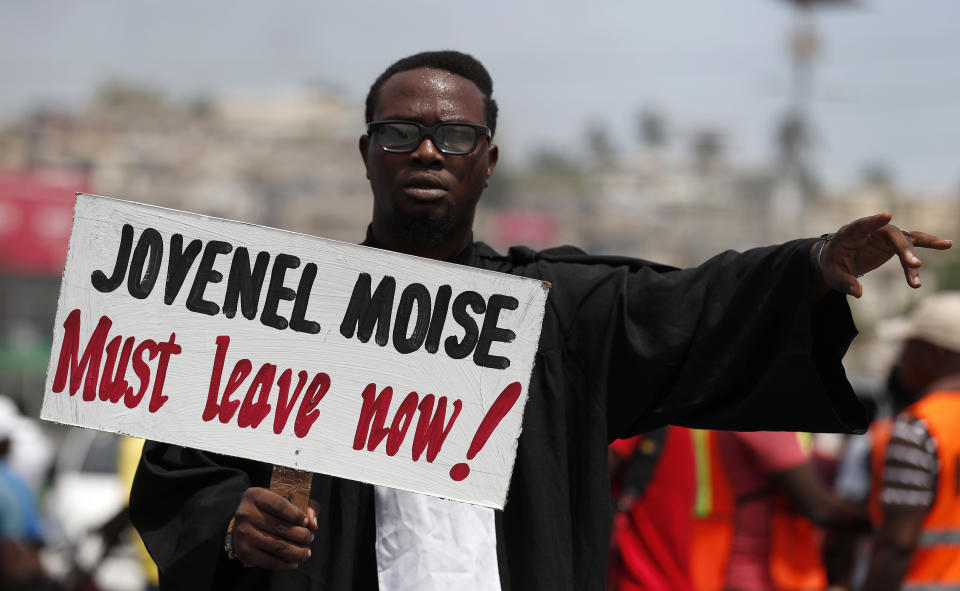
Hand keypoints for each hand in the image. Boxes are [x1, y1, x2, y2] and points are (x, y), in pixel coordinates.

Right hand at [230, 487, 318, 569]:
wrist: (243, 524)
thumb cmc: (270, 510)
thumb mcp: (284, 500)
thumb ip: (304, 507)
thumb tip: (313, 524)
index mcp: (256, 496)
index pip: (280, 505)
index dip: (297, 515)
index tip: (306, 522)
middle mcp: (246, 514)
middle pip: (280, 528)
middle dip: (301, 535)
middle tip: (310, 538)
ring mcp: (243, 534)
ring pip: (277, 546)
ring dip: (297, 552)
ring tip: (306, 552)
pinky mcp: (244, 552)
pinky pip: (269, 561)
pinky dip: (285, 564)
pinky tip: (294, 562)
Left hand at [818, 212, 951, 297]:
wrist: (838, 259)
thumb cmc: (832, 265)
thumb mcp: (832, 275)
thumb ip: (843, 283)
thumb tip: (858, 293)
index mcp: (850, 234)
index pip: (861, 225)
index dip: (873, 221)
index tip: (887, 216)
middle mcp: (870, 231)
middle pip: (891, 236)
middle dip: (903, 249)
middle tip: (913, 264)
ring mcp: (884, 235)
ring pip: (904, 241)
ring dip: (913, 255)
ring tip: (921, 269)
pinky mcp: (894, 243)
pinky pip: (913, 242)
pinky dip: (929, 244)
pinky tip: (947, 244)